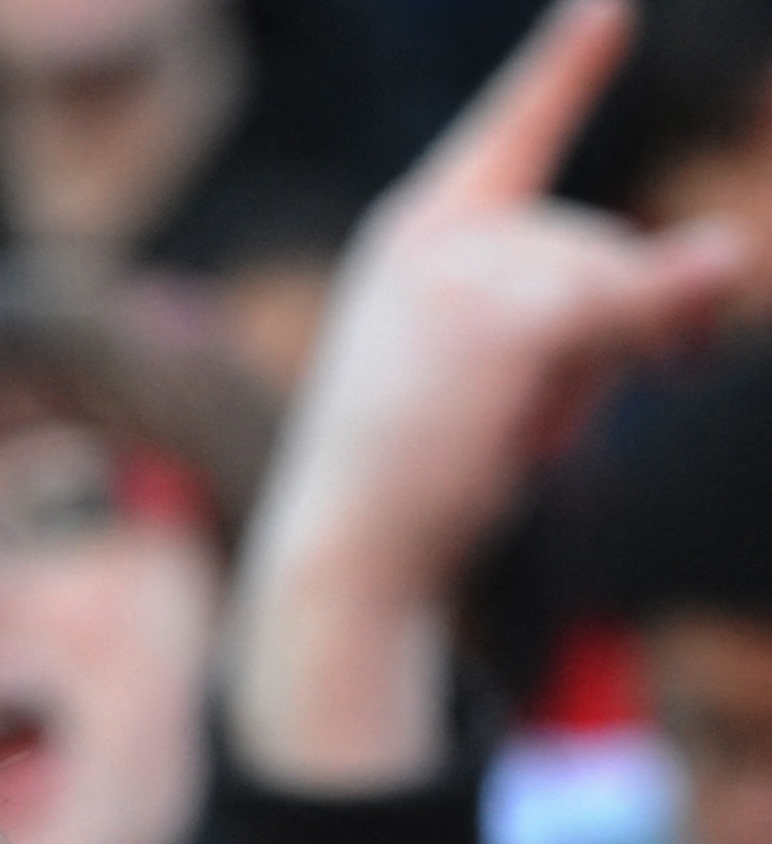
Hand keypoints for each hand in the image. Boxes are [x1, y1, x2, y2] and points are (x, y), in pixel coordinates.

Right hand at [229, 0, 745, 789]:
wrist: (348, 553)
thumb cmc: (420, 474)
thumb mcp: (508, 368)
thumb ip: (606, 303)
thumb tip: (731, 256)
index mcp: (414, 238)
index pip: (506, 134)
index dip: (560, 69)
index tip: (606, 9)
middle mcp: (433, 233)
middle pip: (599, 238)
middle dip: (607, 327)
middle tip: (530, 420)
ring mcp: (465, 267)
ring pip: (621, 275)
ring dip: (604, 365)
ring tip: (513, 430)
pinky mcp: (506, 315)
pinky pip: (628, 306)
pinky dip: (649, 331)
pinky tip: (588, 380)